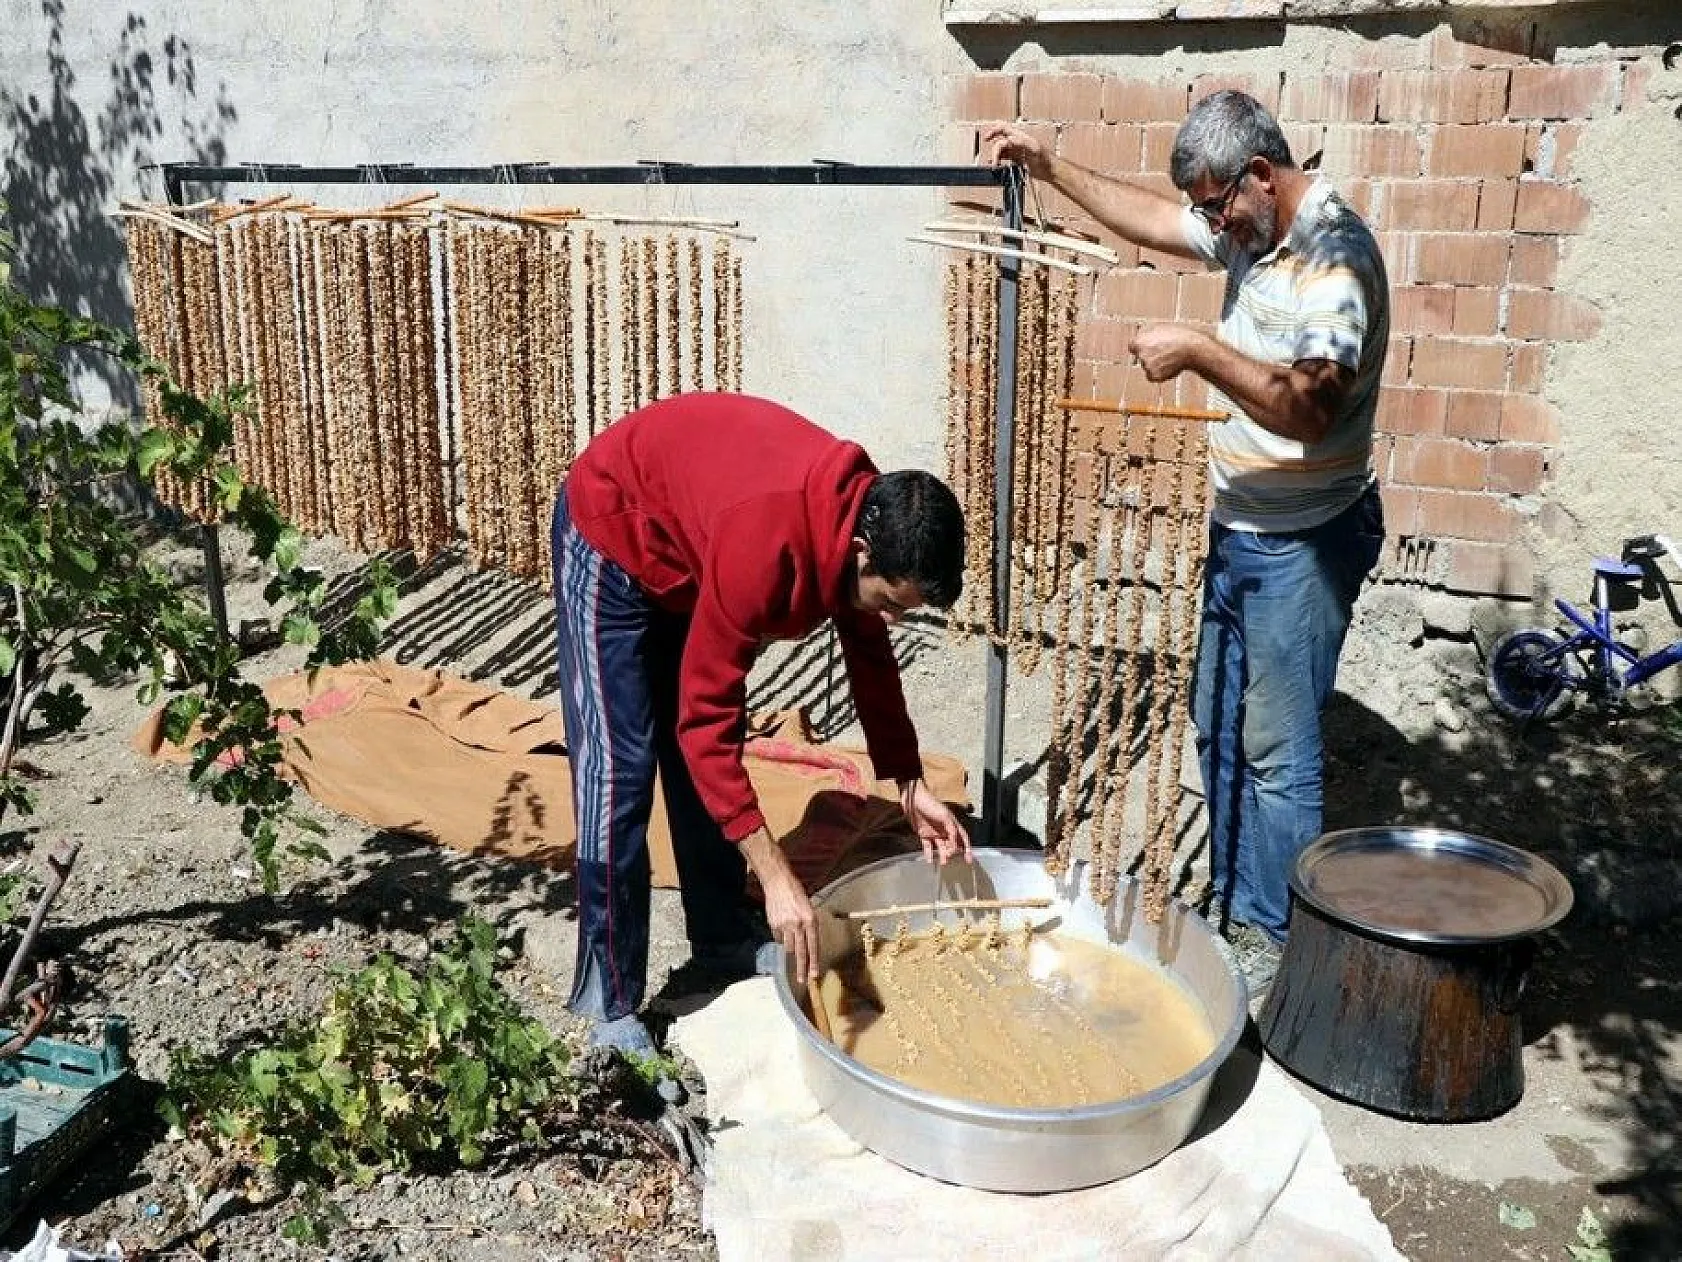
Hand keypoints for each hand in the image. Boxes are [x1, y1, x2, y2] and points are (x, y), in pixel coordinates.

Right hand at [739, 828, 819, 980]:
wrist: (778, 881)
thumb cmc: (796, 892)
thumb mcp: (808, 908)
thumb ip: (809, 925)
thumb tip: (807, 942)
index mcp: (810, 919)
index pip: (813, 946)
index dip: (814, 961)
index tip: (814, 974)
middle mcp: (798, 924)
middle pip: (800, 952)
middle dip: (801, 968)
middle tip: (802, 980)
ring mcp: (785, 925)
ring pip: (788, 946)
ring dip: (790, 947)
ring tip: (791, 934)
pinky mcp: (773, 925)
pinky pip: (779, 938)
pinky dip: (781, 937)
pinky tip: (782, 926)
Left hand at [897, 777, 971, 864]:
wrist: (913, 800)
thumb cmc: (930, 804)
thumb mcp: (945, 816)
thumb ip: (952, 830)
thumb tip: (955, 845)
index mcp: (952, 823)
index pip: (962, 837)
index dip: (967, 848)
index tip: (969, 859)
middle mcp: (944, 829)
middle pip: (952, 844)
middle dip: (953, 853)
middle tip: (951, 859)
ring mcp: (934, 832)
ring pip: (941, 847)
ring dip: (942, 855)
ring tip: (943, 862)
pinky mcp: (923, 834)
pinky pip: (927, 846)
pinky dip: (929, 853)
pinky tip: (930, 860)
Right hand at [979, 123, 1052, 180]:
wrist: (1050, 170)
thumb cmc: (1045, 159)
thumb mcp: (1034, 148)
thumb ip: (1021, 142)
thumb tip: (1009, 139)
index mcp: (1020, 137)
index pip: (1004, 129)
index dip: (994, 132)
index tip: (987, 139)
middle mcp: (1017, 142)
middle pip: (1000, 138)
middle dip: (994, 144)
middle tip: (991, 152)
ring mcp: (1016, 151)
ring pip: (1001, 149)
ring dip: (996, 155)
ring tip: (995, 165)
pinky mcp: (1017, 160)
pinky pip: (1004, 157)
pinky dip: (998, 160)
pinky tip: (996, 165)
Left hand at [1129, 323, 1204, 383]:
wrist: (1191, 348)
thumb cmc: (1178, 335)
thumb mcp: (1158, 326)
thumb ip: (1145, 332)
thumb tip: (1138, 333)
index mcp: (1137, 342)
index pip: (1133, 346)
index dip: (1142, 346)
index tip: (1149, 346)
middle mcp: (1140, 355)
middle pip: (1140, 357)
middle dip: (1149, 355)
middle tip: (1163, 351)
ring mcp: (1146, 367)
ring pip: (1147, 367)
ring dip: (1155, 364)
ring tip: (1169, 356)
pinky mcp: (1154, 376)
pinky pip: (1153, 376)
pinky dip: (1160, 373)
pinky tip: (1170, 364)